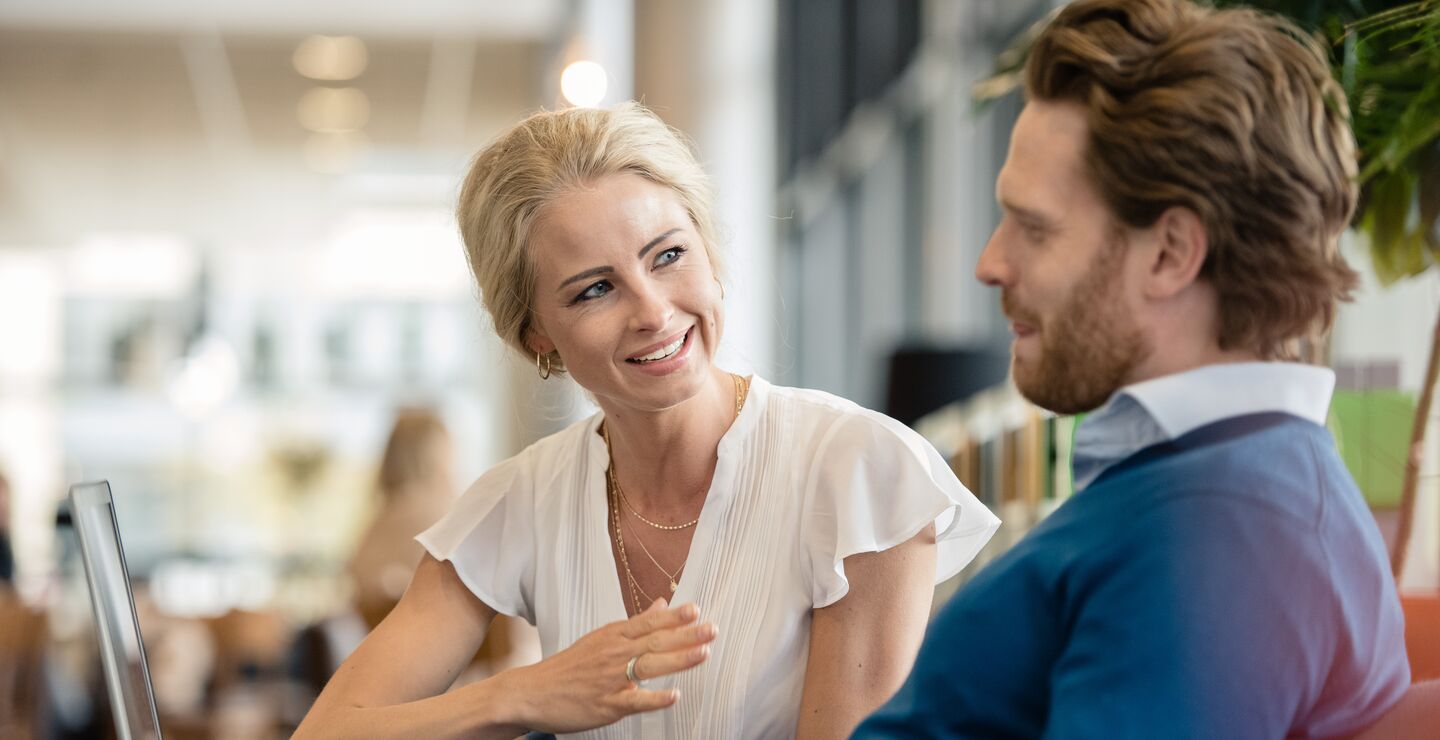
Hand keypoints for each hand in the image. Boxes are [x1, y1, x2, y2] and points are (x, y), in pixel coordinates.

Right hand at [503, 598, 716, 733]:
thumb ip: (635, 624)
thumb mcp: (601, 638)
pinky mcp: (606, 705)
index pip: (648, 622)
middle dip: (686, 635)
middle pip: (654, 641)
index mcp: (613, 636)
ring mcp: (610, 679)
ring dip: (678, 660)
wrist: (532, 692)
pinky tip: (674, 696)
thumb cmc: (569, 667)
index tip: (696, 609)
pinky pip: (635, 701)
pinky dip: (655, 698)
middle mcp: (614, 654)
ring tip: (703, 653)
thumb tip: (662, 604)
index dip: (673, 617)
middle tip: (712, 628)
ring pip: (648, 666)